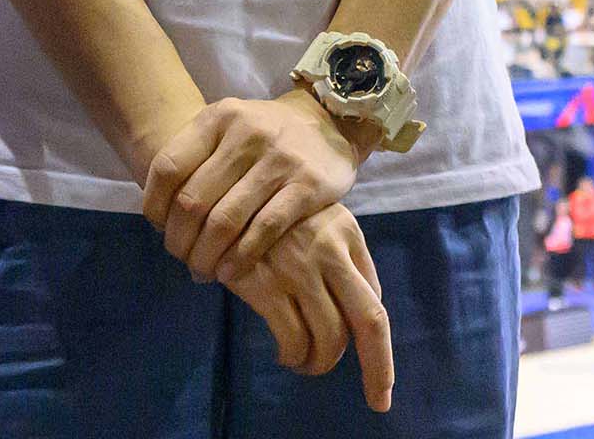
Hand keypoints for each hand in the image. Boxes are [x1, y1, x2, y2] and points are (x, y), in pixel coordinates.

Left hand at [142, 89, 358, 282]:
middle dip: (179, 240)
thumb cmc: (264, 135)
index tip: (159, 229)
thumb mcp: (227, 128)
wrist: (329, 122)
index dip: (155, 206)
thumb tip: (161, 220)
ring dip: (206, 256)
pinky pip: (264, 230)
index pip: (168, 167)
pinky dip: (240, 258)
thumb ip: (196, 161)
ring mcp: (279, 159)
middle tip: (182, 258)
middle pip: (192, 201)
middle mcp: (245, 133)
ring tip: (203, 270)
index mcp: (217, 118)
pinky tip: (230, 272)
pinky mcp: (308, 186)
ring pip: (225, 221)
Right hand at [223, 204, 394, 411]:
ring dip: (321, 363)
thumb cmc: (266, 214)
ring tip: (306, 364)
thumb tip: (355, 316)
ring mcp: (298, 266)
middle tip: (379, 398)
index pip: (374, 297)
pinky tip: (285, 355)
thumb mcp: (310, 219)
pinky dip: (293, 356)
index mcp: (346, 232)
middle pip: (370, 321)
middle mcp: (330, 248)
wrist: (214, 194)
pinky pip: (292, 338)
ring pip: (330, 337)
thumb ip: (336, 256)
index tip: (378, 367)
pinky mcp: (265, 282)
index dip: (378, 338)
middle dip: (379, 368)